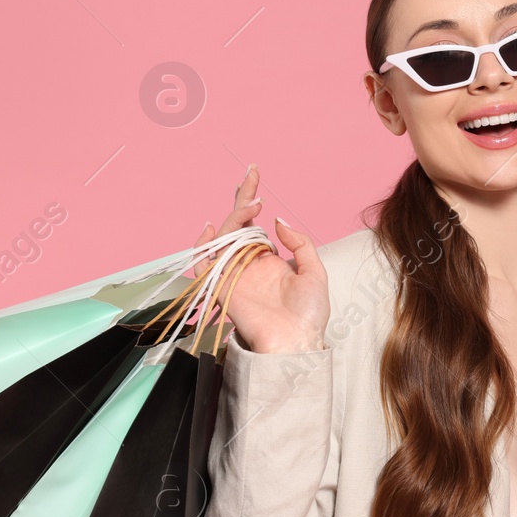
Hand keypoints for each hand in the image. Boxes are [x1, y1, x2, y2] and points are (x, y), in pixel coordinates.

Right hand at [191, 163, 329, 353]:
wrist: (297, 343)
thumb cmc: (309, 315)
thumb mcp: (314, 271)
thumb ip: (299, 243)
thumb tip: (277, 220)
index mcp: (268, 260)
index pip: (254, 224)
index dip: (251, 199)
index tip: (255, 174)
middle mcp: (248, 264)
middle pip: (238, 225)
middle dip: (243, 198)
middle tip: (251, 176)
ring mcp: (234, 275)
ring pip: (224, 238)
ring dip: (235, 218)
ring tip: (252, 206)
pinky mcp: (222, 288)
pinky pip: (203, 264)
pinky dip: (203, 245)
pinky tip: (213, 228)